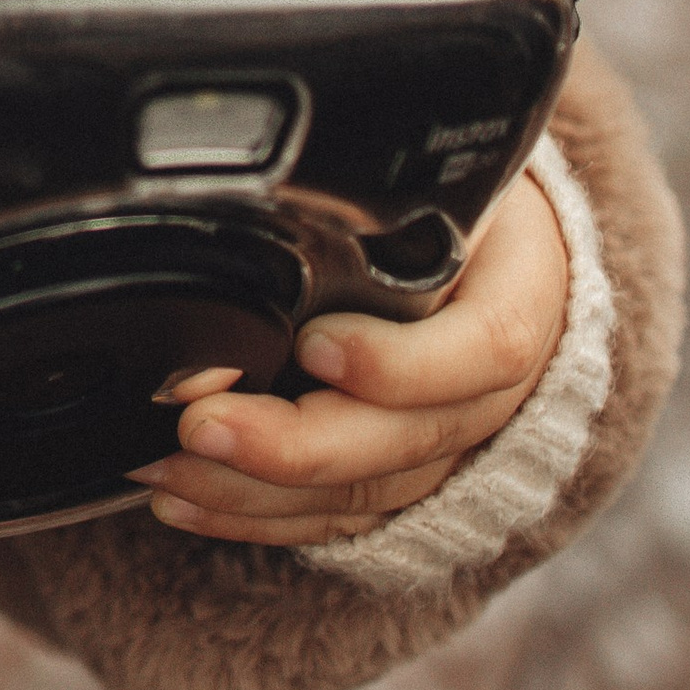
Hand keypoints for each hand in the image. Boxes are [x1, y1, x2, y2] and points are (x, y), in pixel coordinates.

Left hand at [128, 166, 570, 548]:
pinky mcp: (403, 482)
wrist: (490, 245)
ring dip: (257, 491)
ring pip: (366, 494)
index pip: (488, 347)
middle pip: (410, 440)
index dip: (400, 362)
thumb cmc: (446, 195)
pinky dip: (256, 517)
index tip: (313, 344)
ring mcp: (453, 448)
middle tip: (201, 425)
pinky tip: (184, 502)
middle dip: (297, 446)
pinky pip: (336, 519)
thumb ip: (373, 190)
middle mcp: (497, 388)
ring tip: (167, 469)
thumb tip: (261, 198)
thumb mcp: (434, 170)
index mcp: (523, 292)